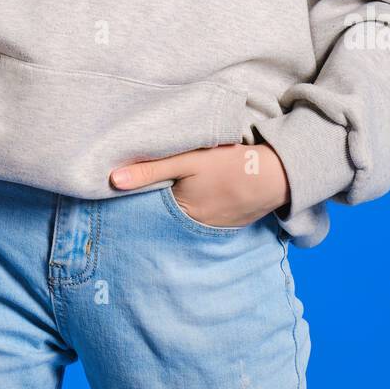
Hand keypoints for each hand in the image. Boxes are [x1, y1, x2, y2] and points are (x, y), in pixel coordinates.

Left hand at [109, 143, 290, 227]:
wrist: (276, 176)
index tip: (134, 187)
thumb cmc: (229, 165)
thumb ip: (151, 170)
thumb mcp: (187, 161)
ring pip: (190, 216)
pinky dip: (207, 206)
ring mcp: (215, 227)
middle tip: (166, 184)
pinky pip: (210, 216)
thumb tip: (113, 180)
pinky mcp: (232, 222)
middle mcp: (195, 227)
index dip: (143, 196)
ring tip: (192, 187)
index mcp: (180, 212)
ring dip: (187, 204)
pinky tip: (212, 192)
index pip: (150, 208)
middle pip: (170, 213)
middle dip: (164, 202)